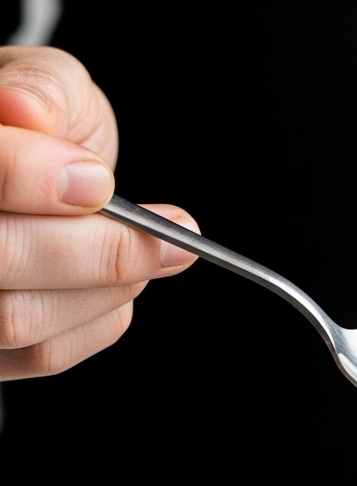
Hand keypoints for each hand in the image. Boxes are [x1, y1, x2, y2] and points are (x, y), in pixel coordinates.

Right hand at [0, 46, 197, 379]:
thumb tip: (30, 115)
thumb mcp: (46, 87)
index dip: (32, 178)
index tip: (99, 181)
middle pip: (2, 257)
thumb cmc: (35, 128)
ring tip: (148, 253)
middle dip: (97, 251)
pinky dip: (100, 318)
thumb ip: (44, 92)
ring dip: (106, 288)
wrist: (35, 169)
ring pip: (22, 319)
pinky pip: (44, 353)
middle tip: (166, 235)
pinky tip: (119, 283)